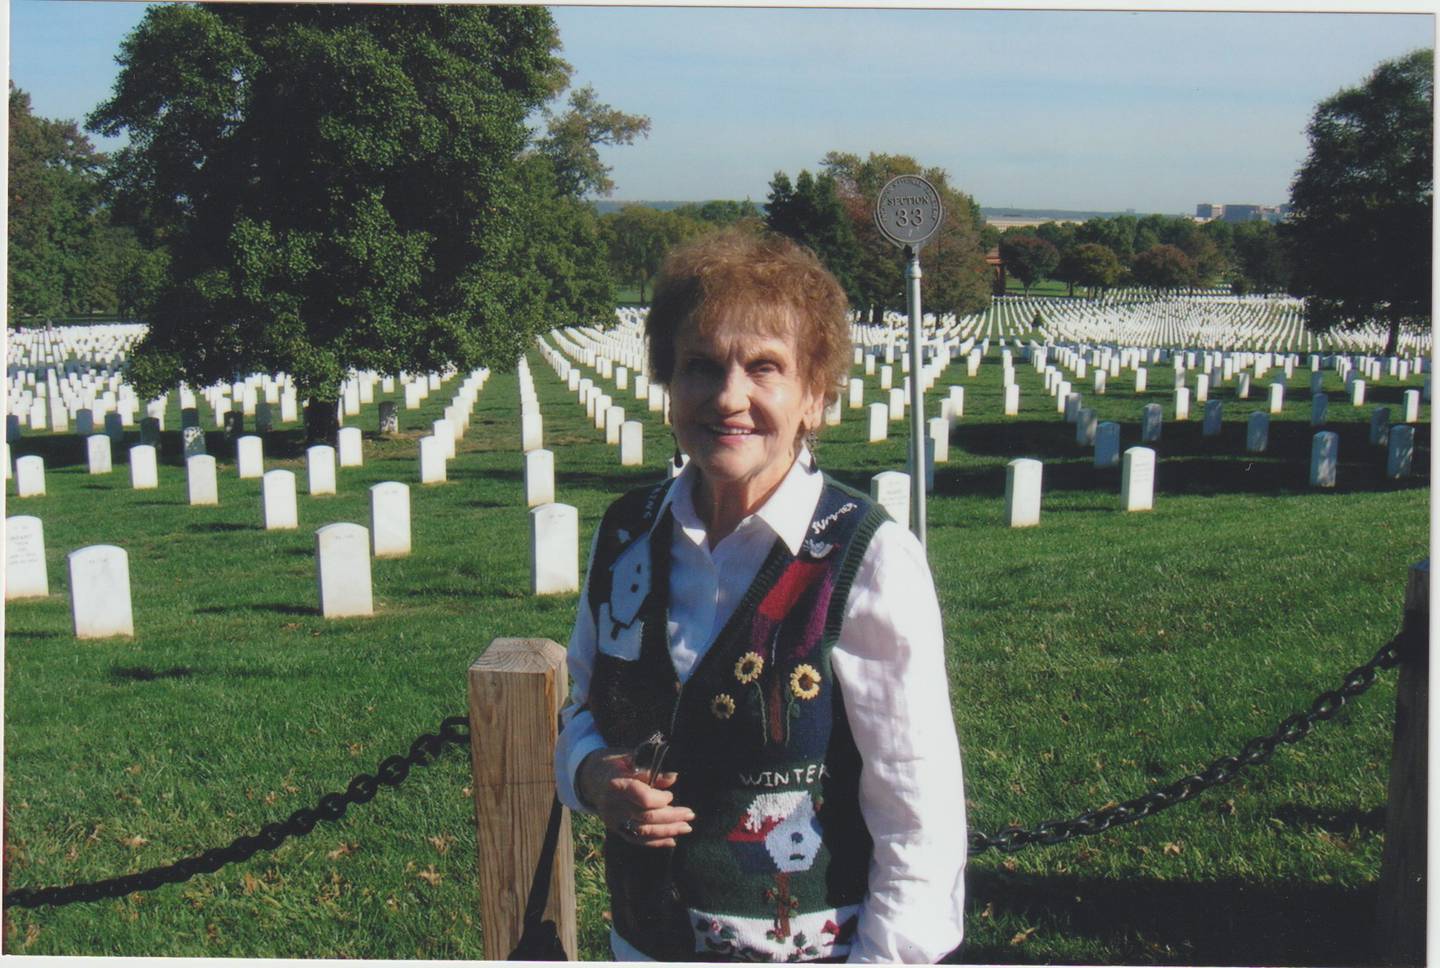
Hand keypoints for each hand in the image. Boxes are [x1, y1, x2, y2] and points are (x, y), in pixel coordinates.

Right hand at [577, 747, 694, 847]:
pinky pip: (637, 840)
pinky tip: (672, 840)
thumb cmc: (614, 764)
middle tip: (690, 814)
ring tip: (686, 827)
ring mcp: (613, 820)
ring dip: (668, 831)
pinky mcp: (616, 829)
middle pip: (646, 817)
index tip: (671, 796)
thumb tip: (673, 777)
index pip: (641, 798)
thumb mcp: (629, 759)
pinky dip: (656, 842)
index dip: (660, 799)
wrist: (591, 778)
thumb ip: (650, 771)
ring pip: (643, 832)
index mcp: (616, 785)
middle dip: (671, 817)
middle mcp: (613, 806)